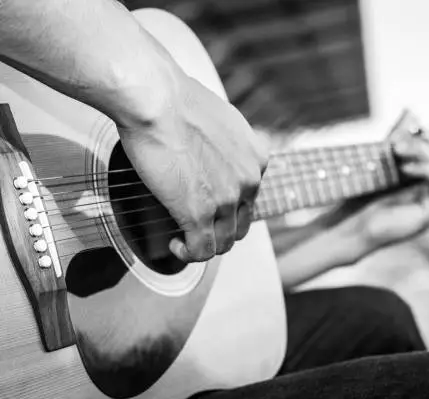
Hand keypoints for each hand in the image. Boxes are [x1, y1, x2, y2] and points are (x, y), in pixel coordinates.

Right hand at [118, 73, 268, 262]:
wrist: (157, 99)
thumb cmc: (177, 101)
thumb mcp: (221, 120)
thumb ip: (226, 145)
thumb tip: (211, 155)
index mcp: (256, 159)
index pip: (250, 198)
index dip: (229, 208)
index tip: (210, 208)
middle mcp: (248, 181)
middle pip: (240, 224)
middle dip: (219, 230)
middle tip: (197, 227)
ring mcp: (226, 200)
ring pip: (224, 241)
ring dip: (204, 245)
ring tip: (183, 239)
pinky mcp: (199, 213)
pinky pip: (202, 250)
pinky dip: (189, 254)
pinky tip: (175, 244)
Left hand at [339, 127, 428, 252]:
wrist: (351, 228)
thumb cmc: (362, 199)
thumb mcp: (384, 165)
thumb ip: (399, 145)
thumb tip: (412, 114)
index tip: (415, 125)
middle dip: (428, 141)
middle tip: (399, 139)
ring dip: (423, 151)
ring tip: (396, 150)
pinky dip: (425, 168)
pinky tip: (404, 167)